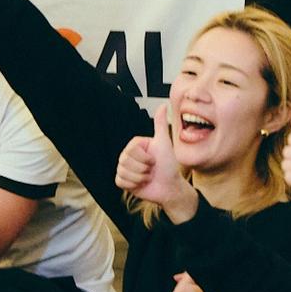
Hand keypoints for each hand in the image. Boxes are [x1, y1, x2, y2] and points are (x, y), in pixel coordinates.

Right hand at [115, 105, 195, 219]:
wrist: (169, 187)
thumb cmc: (169, 165)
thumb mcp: (164, 143)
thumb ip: (160, 124)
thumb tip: (162, 105)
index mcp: (135, 146)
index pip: (131, 150)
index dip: (144, 157)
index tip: (154, 159)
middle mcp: (127, 156)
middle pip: (125, 161)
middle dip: (143, 168)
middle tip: (152, 169)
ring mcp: (123, 169)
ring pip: (123, 172)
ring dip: (140, 177)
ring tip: (148, 177)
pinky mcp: (122, 181)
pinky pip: (120, 181)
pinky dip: (133, 184)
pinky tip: (141, 183)